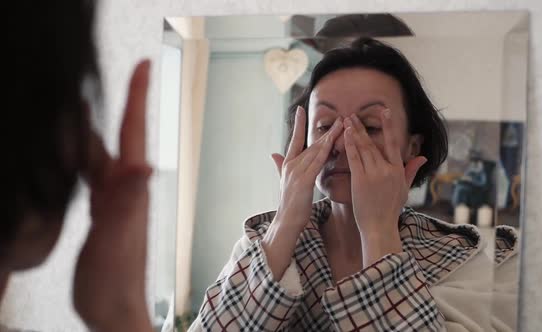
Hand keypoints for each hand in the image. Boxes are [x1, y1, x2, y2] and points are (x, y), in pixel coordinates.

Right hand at [73, 60, 151, 331]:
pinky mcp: (105, 214)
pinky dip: (84, 159)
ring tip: (81, 106)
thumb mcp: (115, 243)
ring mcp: (116, 202)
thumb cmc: (115, 284)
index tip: (144, 67)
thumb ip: (125, 205)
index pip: (131, 136)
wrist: (116, 311)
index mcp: (128, 190)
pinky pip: (94, 176)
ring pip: (103, 156)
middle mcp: (125, 191)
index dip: (136, 100)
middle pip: (117, 140)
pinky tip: (76, 156)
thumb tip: (142, 165)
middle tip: (113, 76)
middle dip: (115, 106)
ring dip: (94, 130)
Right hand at [270, 106, 342, 230]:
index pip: (295, 140)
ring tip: (342, 126)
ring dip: (330, 137)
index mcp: (288, 164)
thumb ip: (280, 166)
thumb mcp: (284, 181)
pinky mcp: (304, 181)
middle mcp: (292, 165)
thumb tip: (272, 154)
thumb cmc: (289, 204)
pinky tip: (332, 144)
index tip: (300, 109)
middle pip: (311, 143)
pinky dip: (325, 152)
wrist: (286, 223)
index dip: (298, 124)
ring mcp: (297, 172)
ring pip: (316, 150)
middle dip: (327, 131)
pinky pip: (317, 163)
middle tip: (339, 118)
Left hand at [343, 110, 425, 263]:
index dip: (388, 126)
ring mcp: (373, 174)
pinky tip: (345, 135)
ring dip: (355, 132)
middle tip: (353, 114)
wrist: (379, 227)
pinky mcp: (360, 180)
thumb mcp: (404, 189)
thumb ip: (411, 170)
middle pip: (373, 143)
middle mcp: (387, 169)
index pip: (393, 143)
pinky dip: (349, 145)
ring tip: (347, 120)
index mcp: (398, 170)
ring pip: (363, 148)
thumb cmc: (390, 210)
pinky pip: (354, 158)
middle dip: (363, 127)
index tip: (384, 112)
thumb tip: (422, 157)